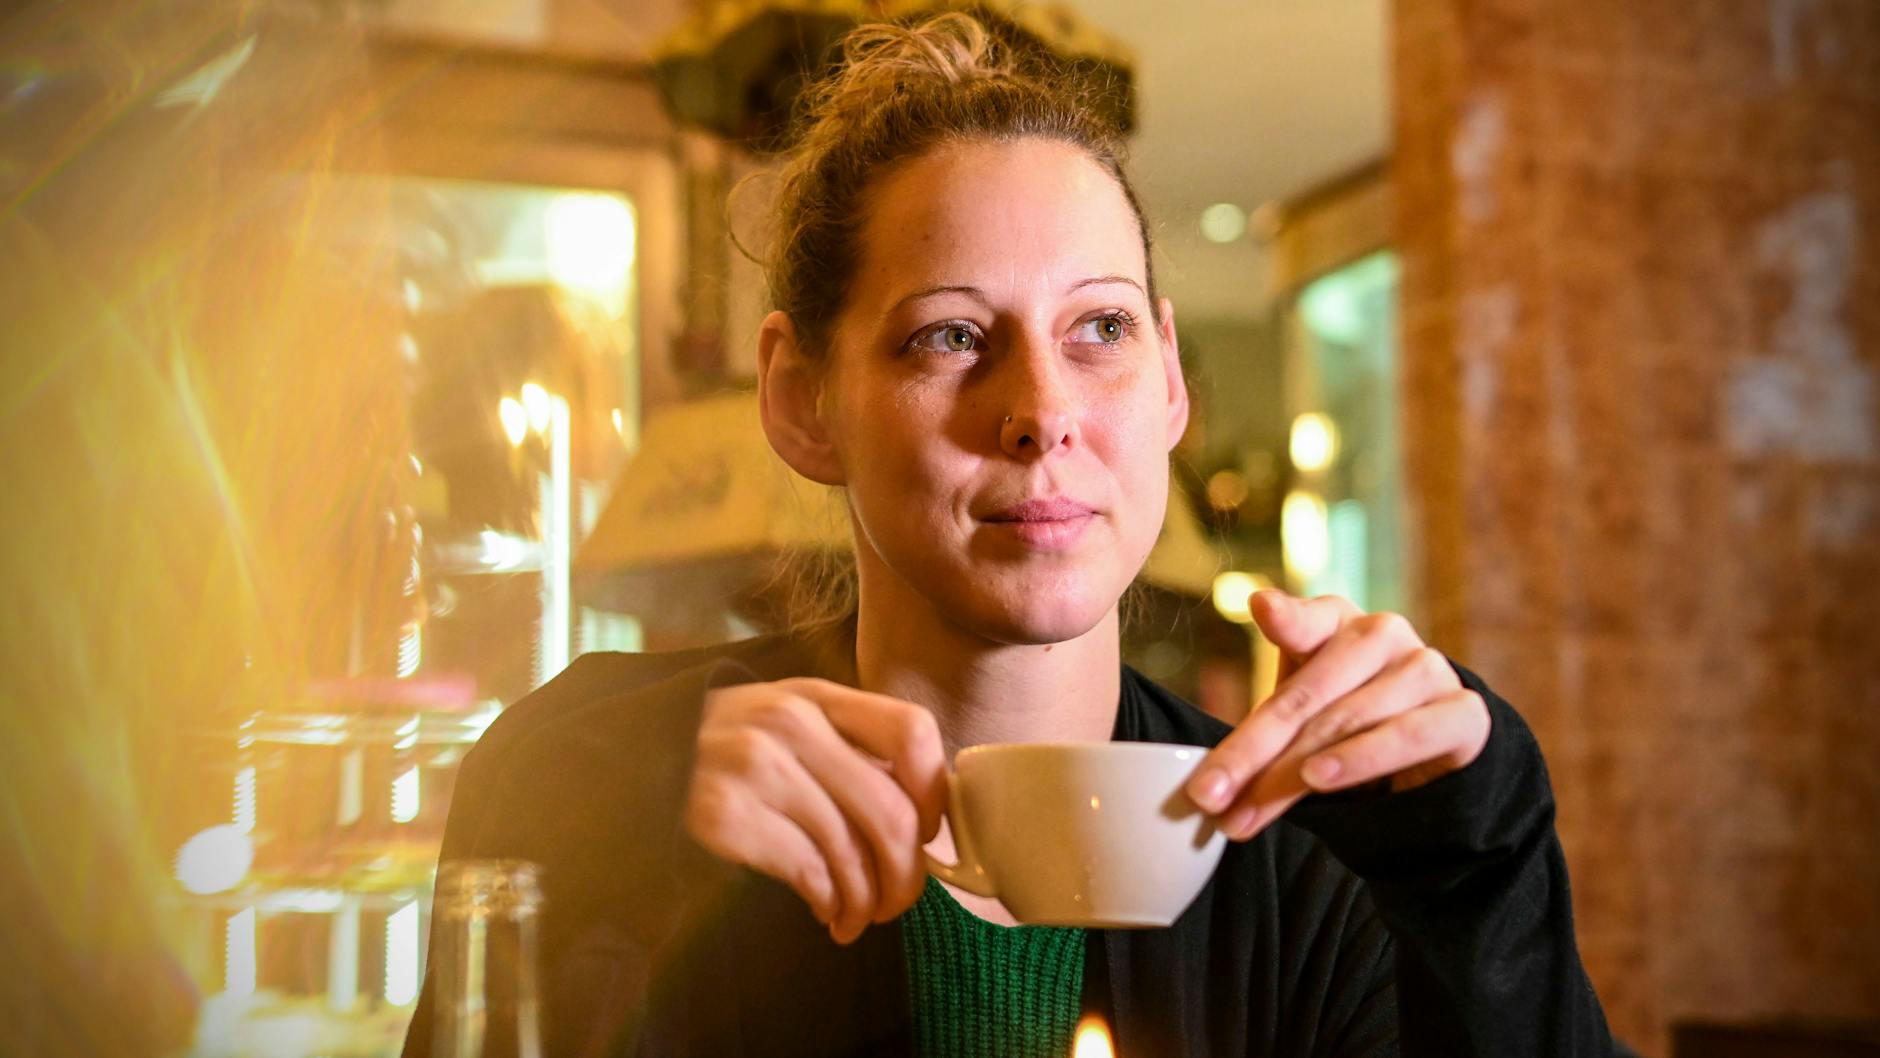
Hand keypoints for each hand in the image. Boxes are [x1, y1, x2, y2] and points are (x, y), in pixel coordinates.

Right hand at [682, 677, 947, 943]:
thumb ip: (847, 751)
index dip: (934, 794)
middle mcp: (790, 723)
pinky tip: (824, 909)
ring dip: (864, 901)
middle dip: (906, 874)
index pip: (912, 731)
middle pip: (890, 809)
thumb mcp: (786, 725)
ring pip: (850, 850)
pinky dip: (828, 902)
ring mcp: (754, 766)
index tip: (927, 834)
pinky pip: (808, 871)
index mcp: (816, 697)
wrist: (629, 765)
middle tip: (897, 903)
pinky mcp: (724, 814)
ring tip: (856, 917)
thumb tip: (923, 819)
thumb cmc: (723, 755)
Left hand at [1185, 591, 1490, 840]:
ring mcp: (1427, 669)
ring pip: (1347, 722)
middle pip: (1307, 694)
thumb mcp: (1300, 718)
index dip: (1286, 617)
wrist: (1436, 757)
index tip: (1262, 608)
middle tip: (1205, 794)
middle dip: (1249, 751)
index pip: (1308, 619)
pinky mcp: (1463, 713)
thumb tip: (1202, 787)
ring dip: (1289, 774)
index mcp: (1337, 623)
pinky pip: (1406, 735)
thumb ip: (1259, 731)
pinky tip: (1320, 779)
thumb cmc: (1348, 724)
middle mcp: (1383, 635)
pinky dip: (1360, 759)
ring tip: (1247, 809)